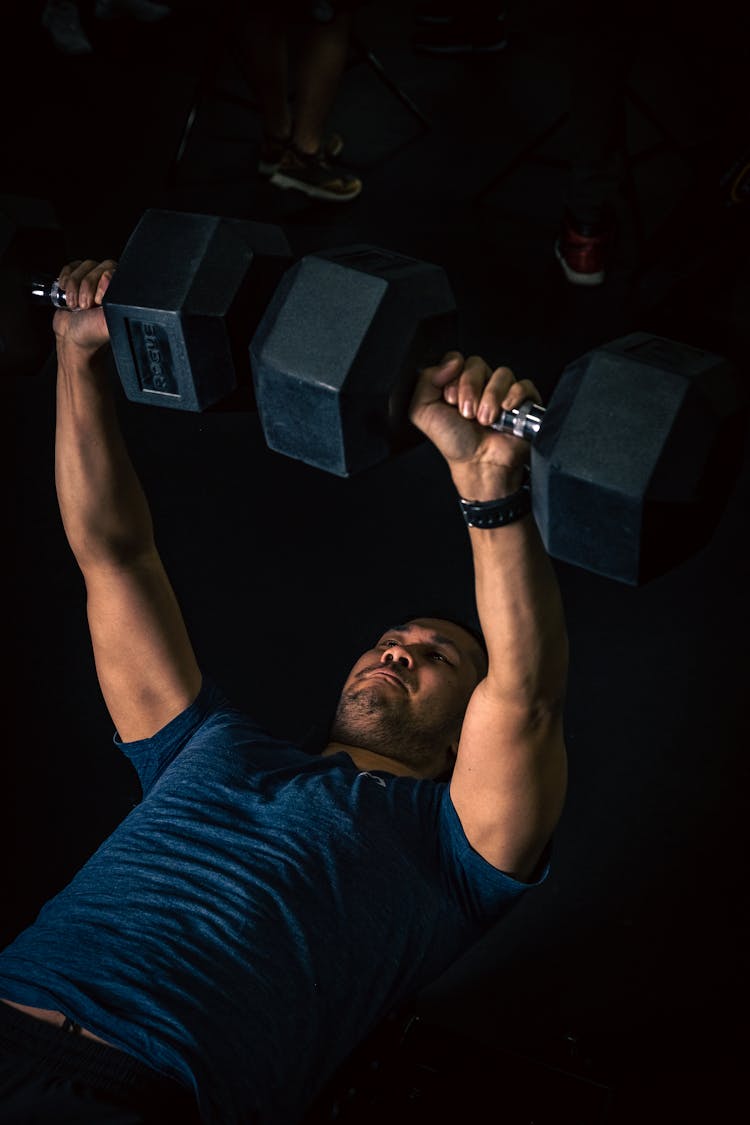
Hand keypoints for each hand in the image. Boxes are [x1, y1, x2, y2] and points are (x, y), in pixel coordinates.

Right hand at [52, 259, 117, 352]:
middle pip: (96, 266)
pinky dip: (66, 279)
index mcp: (120, 292)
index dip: (101, 284)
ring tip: (75, 304)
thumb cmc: (91, 333)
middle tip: (85, 306)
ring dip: (74, 287)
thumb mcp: (106, 321)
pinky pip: (71, 267)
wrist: (72, 339)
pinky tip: (67, 293)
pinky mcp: (77, 279)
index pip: (113, 270)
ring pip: (83, 266)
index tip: (97, 302)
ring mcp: (92, 280)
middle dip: (85, 287)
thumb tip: (109, 276)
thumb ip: (113, 301)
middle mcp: (108, 283)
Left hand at [409, 351, 541, 494]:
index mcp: (457, 384)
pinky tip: (505, 411)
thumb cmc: (455, 442)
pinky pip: (523, 384)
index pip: (456, 360)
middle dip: (469, 388)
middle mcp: (480, 385)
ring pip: (501, 373)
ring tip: (485, 420)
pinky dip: (513, 396)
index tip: (450, 400)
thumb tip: (449, 362)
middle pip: (477, 363)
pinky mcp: (523, 402)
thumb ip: (425, 382)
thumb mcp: (424, 412)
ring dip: (490, 397)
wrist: (478, 464)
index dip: (453, 377)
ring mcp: (503, 392)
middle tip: (467, 413)